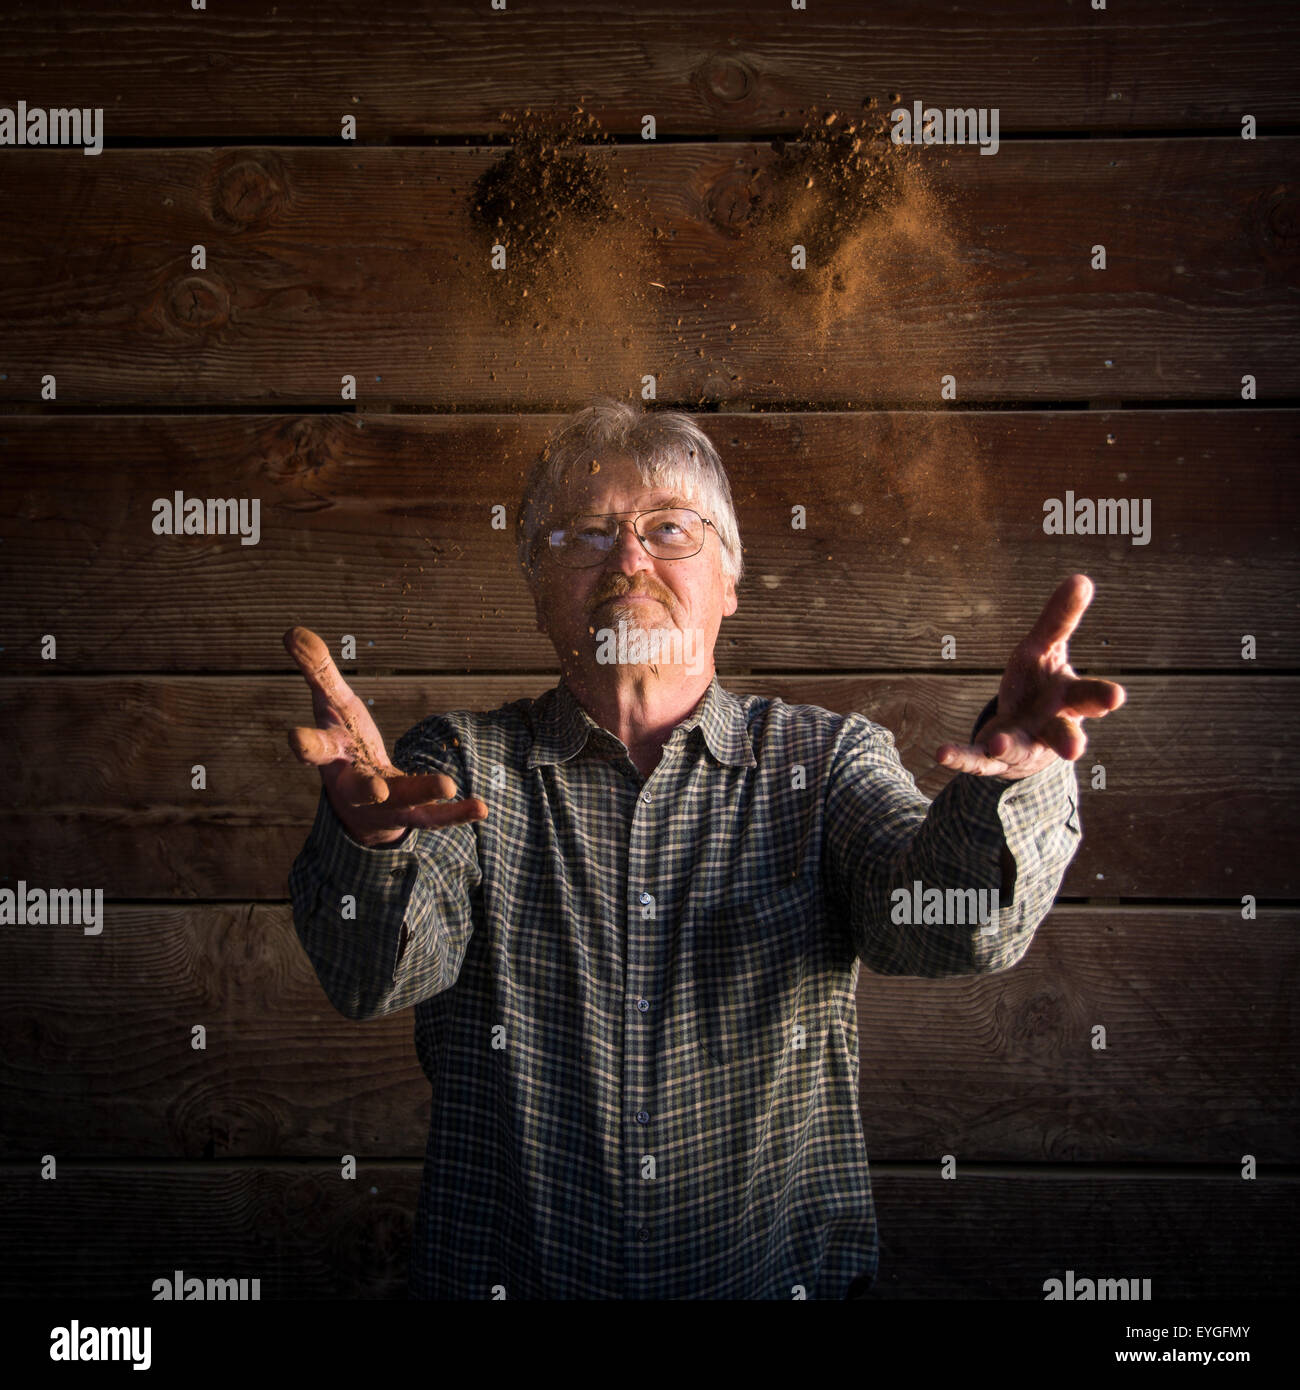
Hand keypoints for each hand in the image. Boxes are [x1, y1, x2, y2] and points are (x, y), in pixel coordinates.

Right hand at [284, 626, 487, 845]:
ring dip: (422, 793)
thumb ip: (318, 671)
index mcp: (333, 755)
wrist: (359, 803)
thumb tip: (291, 630)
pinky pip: (434, 818)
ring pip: (401, 802)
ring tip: (448, 784)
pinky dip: (456, 814)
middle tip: (376, 790)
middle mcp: (355, 785)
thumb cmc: (345, 741)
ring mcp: (385, 804)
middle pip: (357, 788)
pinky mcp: (411, 814)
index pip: (315, 748)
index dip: (305, 743)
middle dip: (365, 789)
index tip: (294, 738)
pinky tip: (482, 808)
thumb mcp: (333, 704)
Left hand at [934, 574, 1125, 779]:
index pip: (1088, 696)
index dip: (1102, 698)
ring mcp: (1021, 745)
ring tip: (997, 743)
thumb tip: (1082, 578)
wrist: (1026, 736)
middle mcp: (1049, 728)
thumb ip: (1060, 619)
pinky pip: (974, 760)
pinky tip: (940, 753)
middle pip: (1062, 734)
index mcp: (1068, 700)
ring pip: (1017, 749)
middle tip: (1076, 749)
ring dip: (1008, 746)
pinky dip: (959, 757)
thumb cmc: (1040, 687)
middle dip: (1069, 740)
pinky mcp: (990, 759)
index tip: (1115, 698)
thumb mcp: (1045, 649)